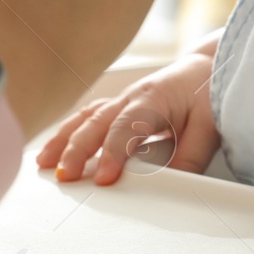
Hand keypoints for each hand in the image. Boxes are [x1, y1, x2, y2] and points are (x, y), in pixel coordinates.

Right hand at [34, 52, 219, 183]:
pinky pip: (87, 117)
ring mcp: (121, 100)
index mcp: (155, 98)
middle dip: (77, 150)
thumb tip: (171, 186)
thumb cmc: (209, 93)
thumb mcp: (208, 127)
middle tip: (64, 177)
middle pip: (97, 122)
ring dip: (63, 140)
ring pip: (85, 118)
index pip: (128, 127)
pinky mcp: (117, 106)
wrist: (209, 67)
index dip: (113, 152)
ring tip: (44, 165)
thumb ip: (191, 157)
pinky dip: (67, 133)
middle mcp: (132, 97)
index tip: (103, 178)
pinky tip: (53, 151)